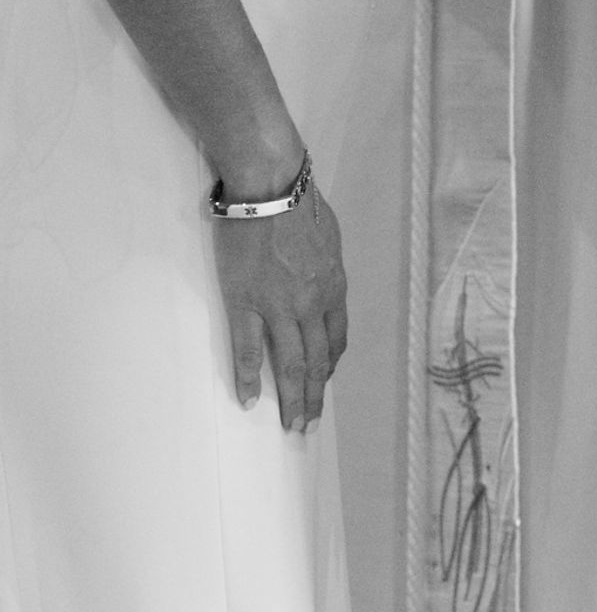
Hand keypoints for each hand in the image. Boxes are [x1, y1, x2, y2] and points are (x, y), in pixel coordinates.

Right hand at [213, 182, 346, 431]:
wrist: (270, 184)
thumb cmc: (299, 202)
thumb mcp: (330, 238)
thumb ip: (327, 268)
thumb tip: (322, 283)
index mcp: (333, 287)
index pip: (336, 338)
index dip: (329, 365)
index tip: (322, 382)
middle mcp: (311, 304)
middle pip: (315, 360)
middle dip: (313, 396)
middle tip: (309, 427)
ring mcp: (278, 307)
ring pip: (288, 364)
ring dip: (290, 399)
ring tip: (290, 427)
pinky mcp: (246, 303)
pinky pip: (248, 351)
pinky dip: (250, 379)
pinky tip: (250, 400)